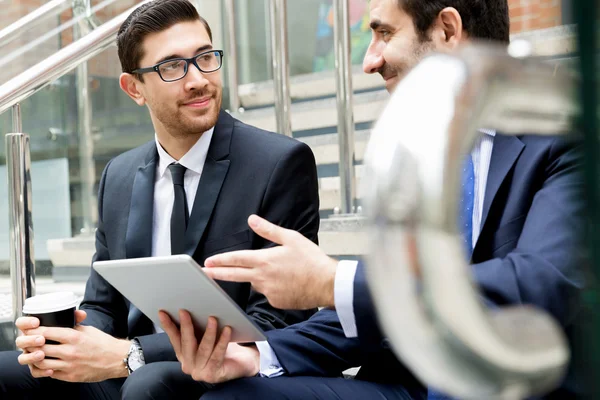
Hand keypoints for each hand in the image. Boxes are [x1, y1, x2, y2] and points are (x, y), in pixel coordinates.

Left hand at [16, 310, 129, 381]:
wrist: (117, 359)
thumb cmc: (104, 344)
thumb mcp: (89, 330)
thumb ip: (73, 326)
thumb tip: (60, 322)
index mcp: (75, 337)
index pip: (46, 333)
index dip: (35, 331)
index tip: (31, 329)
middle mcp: (70, 351)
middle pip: (40, 348)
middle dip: (31, 345)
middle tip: (29, 342)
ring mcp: (69, 365)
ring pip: (41, 363)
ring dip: (35, 358)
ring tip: (35, 353)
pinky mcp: (70, 376)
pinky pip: (49, 374)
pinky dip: (44, 369)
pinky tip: (45, 364)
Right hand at [159, 310, 258, 383]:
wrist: (242, 364)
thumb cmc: (222, 347)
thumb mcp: (206, 337)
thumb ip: (196, 328)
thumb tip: (187, 310)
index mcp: (184, 356)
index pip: (174, 339)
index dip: (168, 325)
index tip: (162, 312)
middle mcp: (188, 365)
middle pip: (186, 344)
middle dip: (185, 326)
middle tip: (184, 311)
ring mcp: (200, 372)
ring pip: (203, 349)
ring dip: (208, 333)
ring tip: (212, 318)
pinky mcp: (213, 374)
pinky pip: (218, 355)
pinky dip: (222, 341)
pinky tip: (227, 329)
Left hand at [204, 214, 337, 308]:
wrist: (327, 284)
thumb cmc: (311, 260)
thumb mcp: (291, 238)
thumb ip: (268, 230)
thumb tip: (252, 220)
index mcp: (264, 260)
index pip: (236, 259)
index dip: (220, 260)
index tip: (207, 262)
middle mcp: (262, 278)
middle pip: (235, 275)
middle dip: (218, 274)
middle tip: (205, 273)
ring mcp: (268, 292)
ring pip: (257, 283)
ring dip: (260, 277)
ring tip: (283, 271)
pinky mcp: (276, 302)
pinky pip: (269, 293)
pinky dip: (274, 287)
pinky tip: (289, 282)